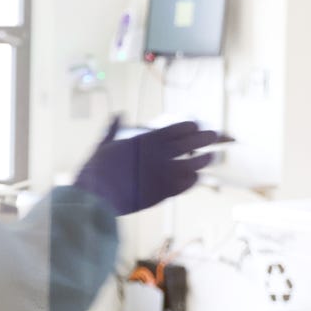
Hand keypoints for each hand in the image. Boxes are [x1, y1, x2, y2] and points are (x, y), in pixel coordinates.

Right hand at [74, 117, 218, 214]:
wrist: (96, 197)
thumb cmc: (96, 170)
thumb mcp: (104, 144)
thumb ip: (114, 129)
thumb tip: (117, 114)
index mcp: (146, 140)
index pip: (177, 129)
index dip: (189, 127)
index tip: (195, 127)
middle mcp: (160, 154)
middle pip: (192, 142)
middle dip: (205, 138)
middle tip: (214, 136)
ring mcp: (165, 173)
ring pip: (195, 163)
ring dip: (204, 159)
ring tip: (210, 157)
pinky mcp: (166, 191)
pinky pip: (187, 184)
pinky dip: (193, 179)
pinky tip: (196, 177)